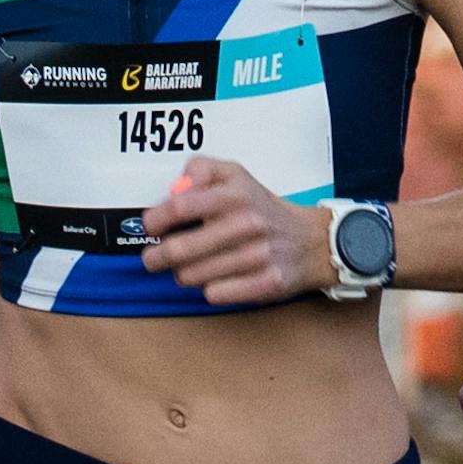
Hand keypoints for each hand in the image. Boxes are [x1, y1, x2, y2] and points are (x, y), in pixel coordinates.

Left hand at [132, 157, 327, 306]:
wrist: (311, 241)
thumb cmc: (262, 209)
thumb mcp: (235, 175)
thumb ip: (201, 169)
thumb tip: (176, 186)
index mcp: (236, 195)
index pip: (181, 207)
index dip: (156, 220)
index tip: (151, 227)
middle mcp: (247, 224)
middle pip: (179, 250)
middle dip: (157, 257)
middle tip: (153, 258)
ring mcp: (257, 255)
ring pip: (191, 276)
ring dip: (184, 274)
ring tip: (191, 266)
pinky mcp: (266, 283)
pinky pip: (214, 294)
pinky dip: (210, 289)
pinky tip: (218, 278)